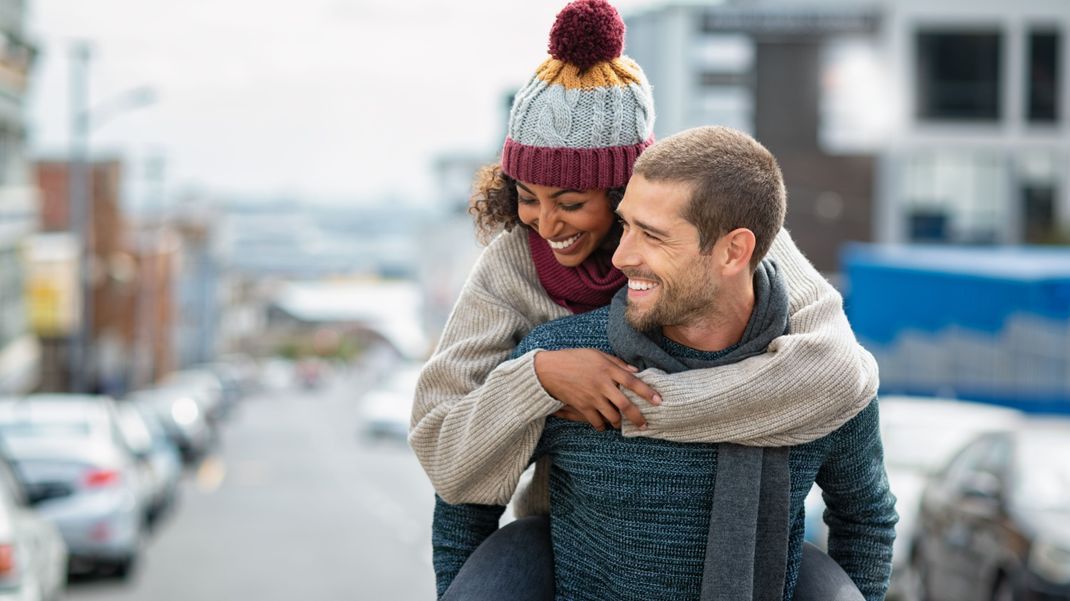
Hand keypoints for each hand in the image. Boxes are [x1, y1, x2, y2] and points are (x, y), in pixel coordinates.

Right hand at [534, 348, 661, 431]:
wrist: (549, 370)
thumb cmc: (574, 358)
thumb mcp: (597, 354)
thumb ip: (617, 362)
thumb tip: (636, 371)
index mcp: (608, 369)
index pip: (632, 382)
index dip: (647, 392)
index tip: (658, 401)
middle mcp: (602, 384)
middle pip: (625, 405)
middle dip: (638, 417)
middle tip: (645, 425)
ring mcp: (592, 397)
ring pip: (612, 416)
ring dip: (619, 422)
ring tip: (621, 423)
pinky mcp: (582, 406)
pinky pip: (596, 422)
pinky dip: (602, 426)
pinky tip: (604, 425)